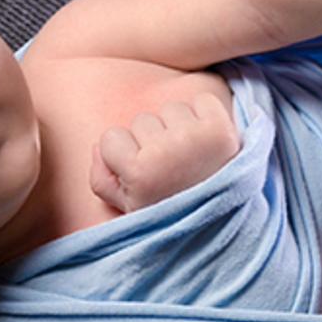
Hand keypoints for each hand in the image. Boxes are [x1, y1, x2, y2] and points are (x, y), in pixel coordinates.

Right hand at [89, 92, 240, 212]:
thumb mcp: (128, 207)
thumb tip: (97, 147)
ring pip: (171, 109)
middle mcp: (165, 153)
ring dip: (178, 125)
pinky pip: (202, 101)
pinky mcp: (222, 129)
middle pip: (142, 120)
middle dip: (152, 138)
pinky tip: (208, 142)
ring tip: (191, 155)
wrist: (224, 220)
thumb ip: (101, 180)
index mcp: (139, 173)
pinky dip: (204, 114)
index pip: (111, 137)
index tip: (143, 173)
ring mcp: (195, 140)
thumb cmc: (170, 212)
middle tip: (171, 166)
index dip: (125, 154)